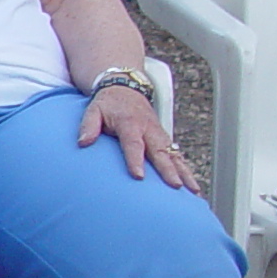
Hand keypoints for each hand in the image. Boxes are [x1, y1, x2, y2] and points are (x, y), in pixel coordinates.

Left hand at [79, 85, 198, 190]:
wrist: (125, 88)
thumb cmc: (107, 104)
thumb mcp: (93, 110)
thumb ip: (88, 126)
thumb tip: (83, 143)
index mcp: (130, 123)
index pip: (133, 144)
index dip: (136, 160)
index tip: (139, 177)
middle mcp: (148, 129)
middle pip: (160, 151)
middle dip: (169, 170)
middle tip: (175, 186)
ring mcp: (159, 134)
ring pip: (174, 155)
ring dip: (185, 172)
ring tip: (193, 190)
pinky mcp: (164, 138)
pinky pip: (177, 155)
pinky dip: (186, 169)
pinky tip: (192, 185)